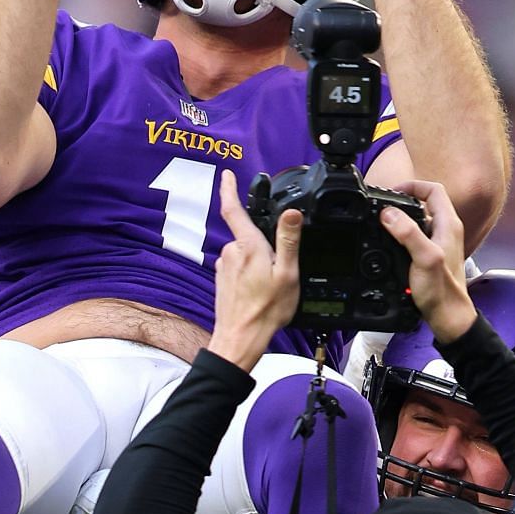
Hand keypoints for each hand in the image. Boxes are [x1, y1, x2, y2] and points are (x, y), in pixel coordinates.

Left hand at [210, 169, 300, 370]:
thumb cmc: (265, 310)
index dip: (229, 189)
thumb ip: (288, 240)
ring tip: (271, 288)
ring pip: (245, 254)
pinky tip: (260, 293)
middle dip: (264, 245)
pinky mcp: (223, 279)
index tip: (226, 175)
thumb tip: (292, 213)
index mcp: (247, 246)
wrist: (240, 338)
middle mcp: (231, 252)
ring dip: (259, 263)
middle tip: (279, 270)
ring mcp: (225, 267)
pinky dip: (251, 275)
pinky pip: (240, 268)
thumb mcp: (286, 273)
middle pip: (248, 235)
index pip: (233, 209)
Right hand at [379, 179, 475, 343]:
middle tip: (383, 204)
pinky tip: (388, 243)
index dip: (412, 185)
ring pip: (418, 220)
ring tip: (382, 221)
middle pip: (424, 203)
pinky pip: (414, 236)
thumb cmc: (442, 292)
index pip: (433, 190)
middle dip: (402, 200)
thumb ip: (408, 234)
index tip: (392, 191)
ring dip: (400, 218)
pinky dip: (400, 234)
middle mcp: (445, 231)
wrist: (448, 317)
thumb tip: (389, 213)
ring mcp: (438, 243)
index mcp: (448, 225)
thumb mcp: (424, 259)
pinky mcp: (430, 256)